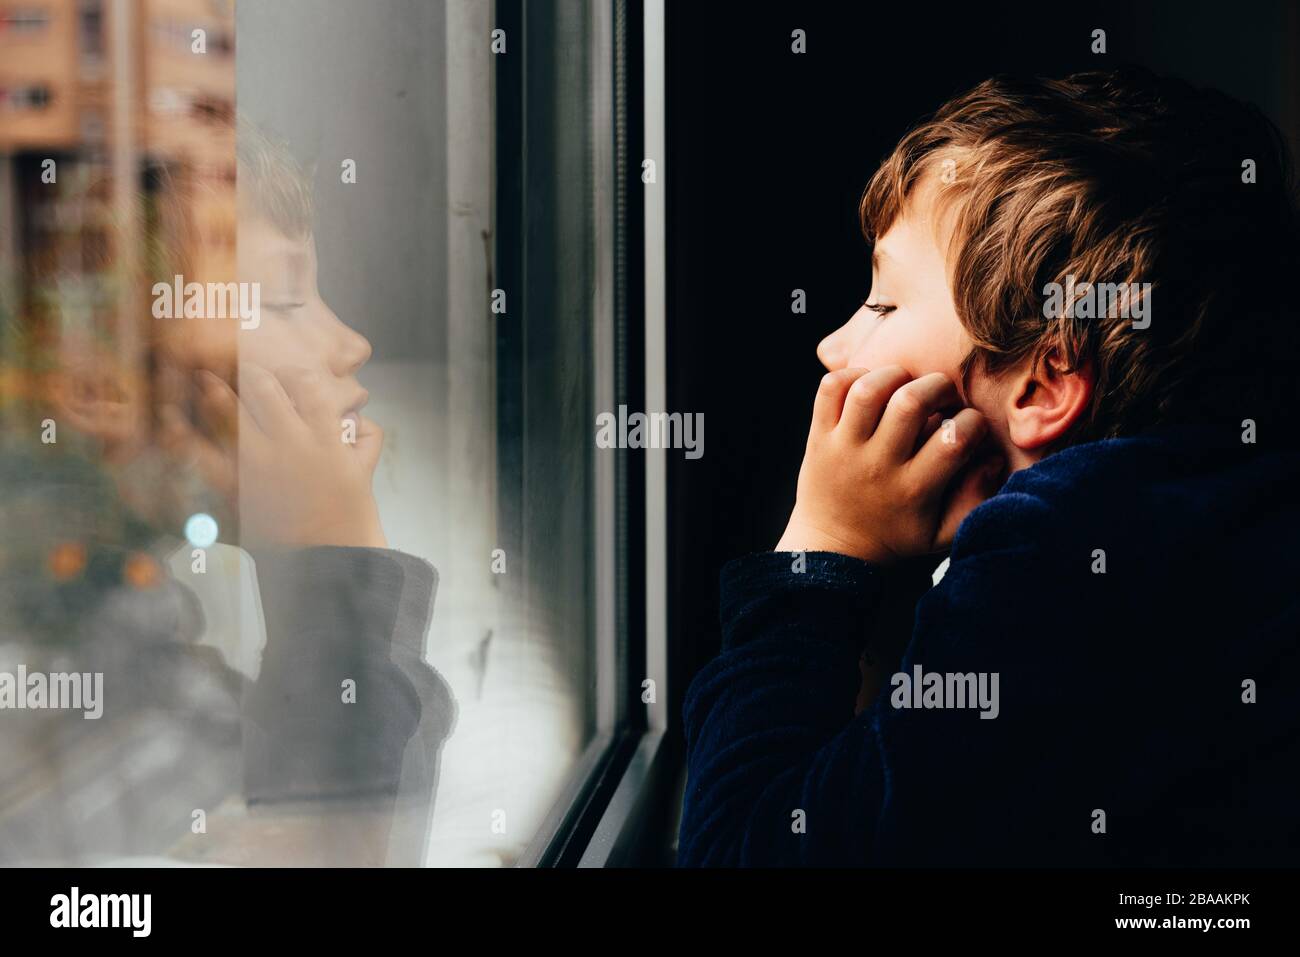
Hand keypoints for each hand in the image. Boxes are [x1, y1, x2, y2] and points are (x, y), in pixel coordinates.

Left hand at [162, 363, 386, 547]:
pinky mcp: (237, 487)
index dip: (294, 371)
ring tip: (203, 374)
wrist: (329, 556)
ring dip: (214, 388)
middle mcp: (291, 443)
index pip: (306, 382)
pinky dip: (182, 436)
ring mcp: (260, 464)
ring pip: (230, 410)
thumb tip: (353, 413)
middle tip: (244, 367)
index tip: (288, 373)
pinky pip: (202, 455)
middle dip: (253, 371)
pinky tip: (169, 418)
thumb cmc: (349, 513)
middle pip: (264, 385)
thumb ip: (366, 435)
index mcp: (326, 436)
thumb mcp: (367, 468)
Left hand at [775, 366, 1005, 563]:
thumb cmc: (896, 536)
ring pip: (869, 389)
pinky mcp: (819, 437)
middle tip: (940, 397)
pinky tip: (868, 387)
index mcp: (913, 489)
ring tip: (904, 386)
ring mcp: (844, 449)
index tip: (967, 425)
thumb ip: (975, 500)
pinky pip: (831, 389)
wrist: (833, 548)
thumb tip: (992, 457)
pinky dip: (851, 375)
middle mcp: (878, 466)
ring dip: (894, 375)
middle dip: (937, 386)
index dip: (972, 422)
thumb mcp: (942, 535)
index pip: (954, 439)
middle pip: (911, 403)